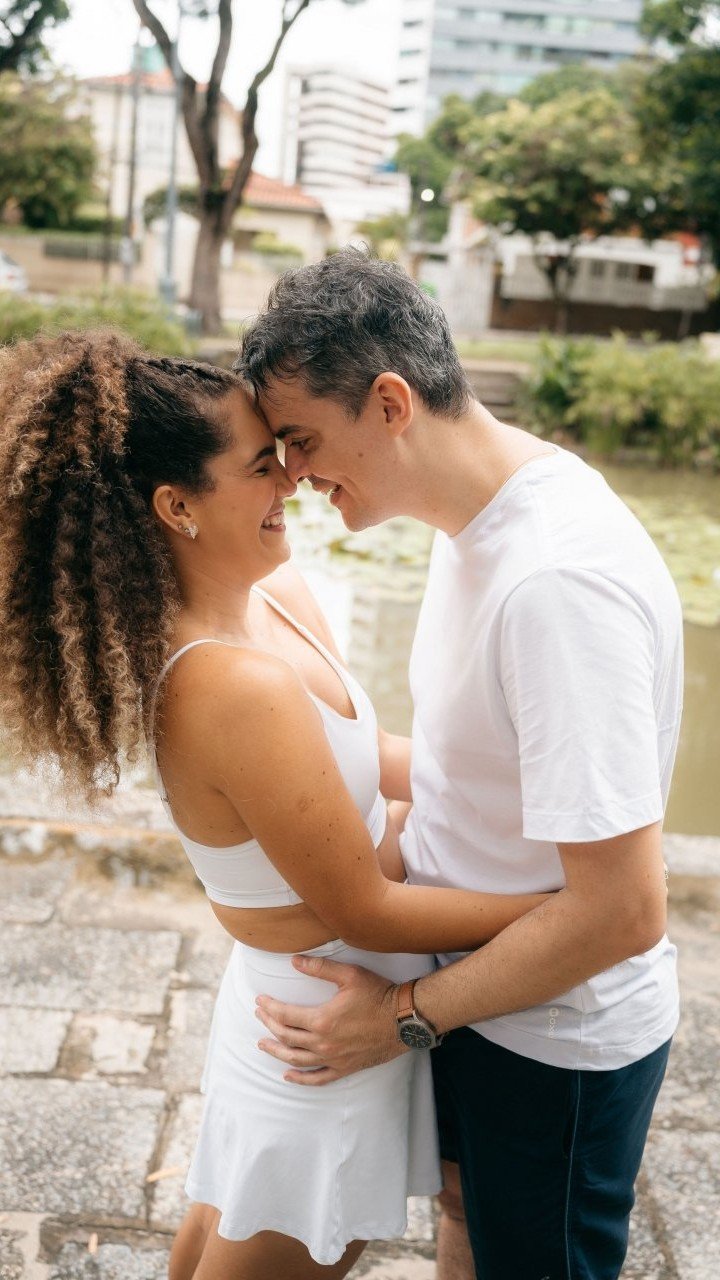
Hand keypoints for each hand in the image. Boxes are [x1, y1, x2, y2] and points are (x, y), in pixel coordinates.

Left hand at [255, 954, 405, 1084]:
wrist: (404, 1020)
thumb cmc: (378, 994)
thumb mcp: (350, 975)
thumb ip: (320, 968)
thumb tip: (294, 961)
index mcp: (322, 1020)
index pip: (285, 1015)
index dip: (270, 1007)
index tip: (260, 1000)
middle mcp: (324, 1043)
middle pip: (286, 1036)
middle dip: (269, 1024)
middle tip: (259, 1015)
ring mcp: (333, 1059)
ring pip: (296, 1059)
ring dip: (276, 1051)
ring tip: (263, 1043)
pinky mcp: (344, 1068)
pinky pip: (317, 1079)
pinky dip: (300, 1079)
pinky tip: (288, 1075)